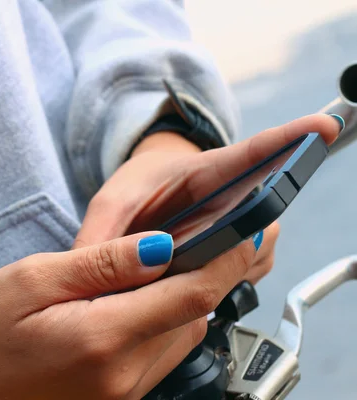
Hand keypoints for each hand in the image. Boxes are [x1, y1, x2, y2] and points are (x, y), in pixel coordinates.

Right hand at [0, 229, 260, 399]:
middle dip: (208, 275)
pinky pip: (160, 357)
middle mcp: (121, 375)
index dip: (223, 258)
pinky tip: (143, 301)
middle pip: (194, 317)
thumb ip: (102, 264)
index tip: (241, 228)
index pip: (190, 294)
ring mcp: (121, 393)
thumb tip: (160, 246)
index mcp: (101, 337)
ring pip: (182, 337)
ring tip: (169, 264)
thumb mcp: (33, 278)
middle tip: (206, 236)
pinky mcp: (115, 398)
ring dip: (185, 299)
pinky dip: (164, 323)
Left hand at [74, 114, 341, 283]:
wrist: (150, 195)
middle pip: (261, 221)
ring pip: (251, 257)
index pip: (253, 154)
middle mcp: (239, 199)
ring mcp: (245, 228)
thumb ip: (102, 234)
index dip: (287, 141)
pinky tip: (183, 275)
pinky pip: (238, 277)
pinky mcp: (241, 256)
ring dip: (215, 269)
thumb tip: (89, 269)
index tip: (321, 127)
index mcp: (209, 172)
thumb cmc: (140, 187)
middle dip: (227, 243)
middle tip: (182, 250)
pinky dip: (212, 283)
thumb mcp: (113, 202)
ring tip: (175, 259)